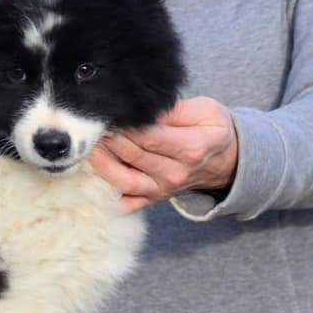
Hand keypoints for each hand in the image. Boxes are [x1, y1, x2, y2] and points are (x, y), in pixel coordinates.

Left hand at [89, 96, 238, 213]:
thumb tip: (140, 110)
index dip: (125, 125)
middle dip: (109, 139)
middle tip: (91, 123)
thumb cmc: (211, 131)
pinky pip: (123, 202)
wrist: (224, 162)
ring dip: (100, 163)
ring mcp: (161, 190)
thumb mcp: (204, 111)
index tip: (109, 112)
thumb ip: (172, 110)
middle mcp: (175, 174)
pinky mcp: (150, 200)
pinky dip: (104, 192)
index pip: (149, 137)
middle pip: (132, 156)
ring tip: (89, 144)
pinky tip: (90, 174)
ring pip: (122, 180)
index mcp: (191, 149)